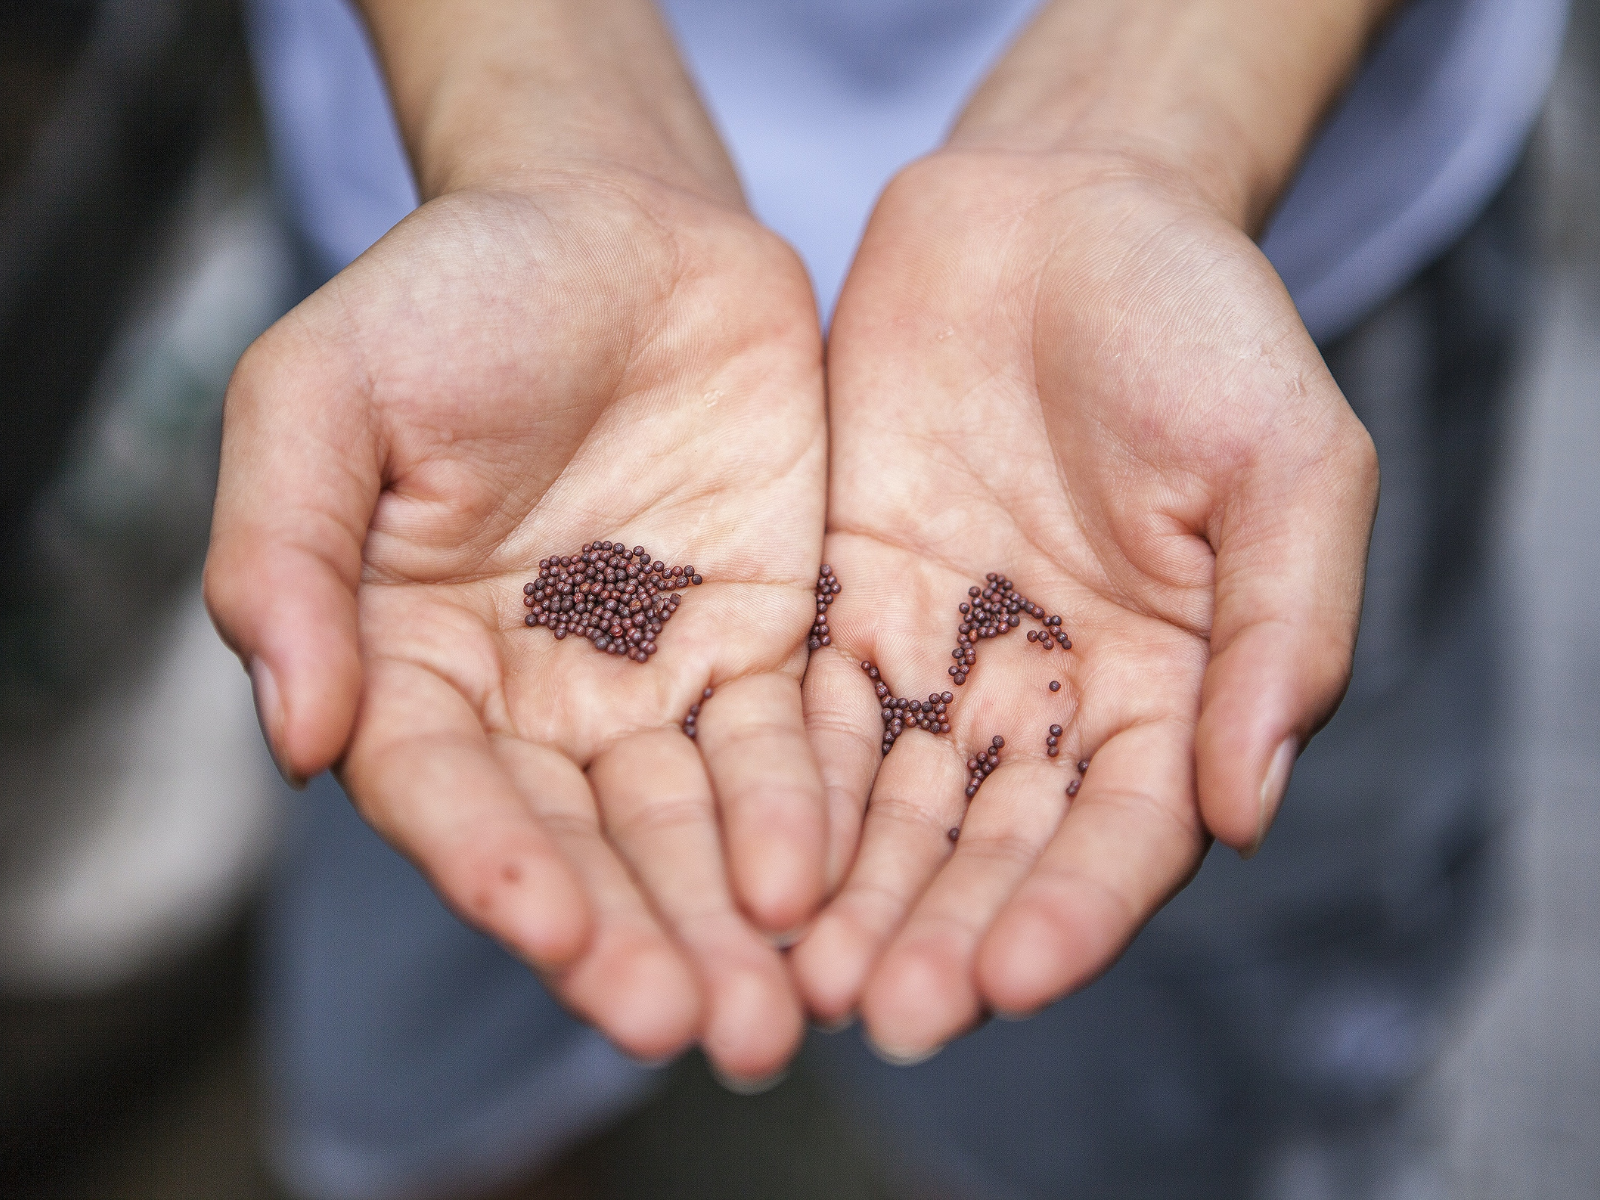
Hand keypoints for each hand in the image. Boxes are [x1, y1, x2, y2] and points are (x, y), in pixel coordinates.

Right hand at [205, 170, 827, 1083]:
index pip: (445, 792)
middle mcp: (534, 698)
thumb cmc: (455, 291)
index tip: (547, 928)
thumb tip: (294, 733)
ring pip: (691, 825)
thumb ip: (283, 551)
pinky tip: (828, 883)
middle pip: (582, 844)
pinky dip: (804, 815)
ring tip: (774, 1011)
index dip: (492, 866)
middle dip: (636, 936)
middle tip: (695, 1026)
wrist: (617, 219)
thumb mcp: (323, 390)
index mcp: (410, 659)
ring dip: (728, 919)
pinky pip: (786, 746)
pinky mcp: (761, 645)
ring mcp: (654, 678)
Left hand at [792, 149, 1376, 1058]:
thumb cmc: (1198, 322)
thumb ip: (1287, 626)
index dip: (1072, 914)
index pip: (1122, 837)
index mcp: (1167, 688)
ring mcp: (934, 658)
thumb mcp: (1287, 457)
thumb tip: (1254, 804)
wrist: (1059, 212)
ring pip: (884, 806)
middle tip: (879, 1011)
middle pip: (988, 849)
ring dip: (846, 894)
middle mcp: (1043, 701)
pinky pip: (799, 711)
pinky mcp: (837, 605)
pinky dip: (773, 788)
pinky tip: (736, 853)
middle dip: (938, 933)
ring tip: (795, 974)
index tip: (1009, 979)